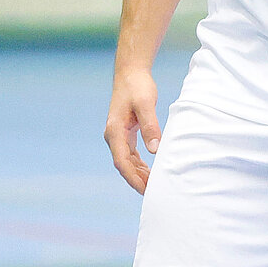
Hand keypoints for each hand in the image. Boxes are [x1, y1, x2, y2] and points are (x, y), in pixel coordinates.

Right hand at [105, 68, 162, 193]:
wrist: (130, 73)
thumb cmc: (137, 86)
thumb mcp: (146, 104)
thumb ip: (150, 126)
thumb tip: (155, 149)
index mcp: (114, 131)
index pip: (122, 162)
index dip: (133, 178)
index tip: (146, 190)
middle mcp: (113, 135)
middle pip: (123, 165)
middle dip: (137, 180)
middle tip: (154, 193)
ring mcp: (117, 135)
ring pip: (126, 161)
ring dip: (138, 174)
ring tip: (154, 185)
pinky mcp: (124, 133)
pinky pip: (130, 154)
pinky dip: (138, 165)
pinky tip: (149, 171)